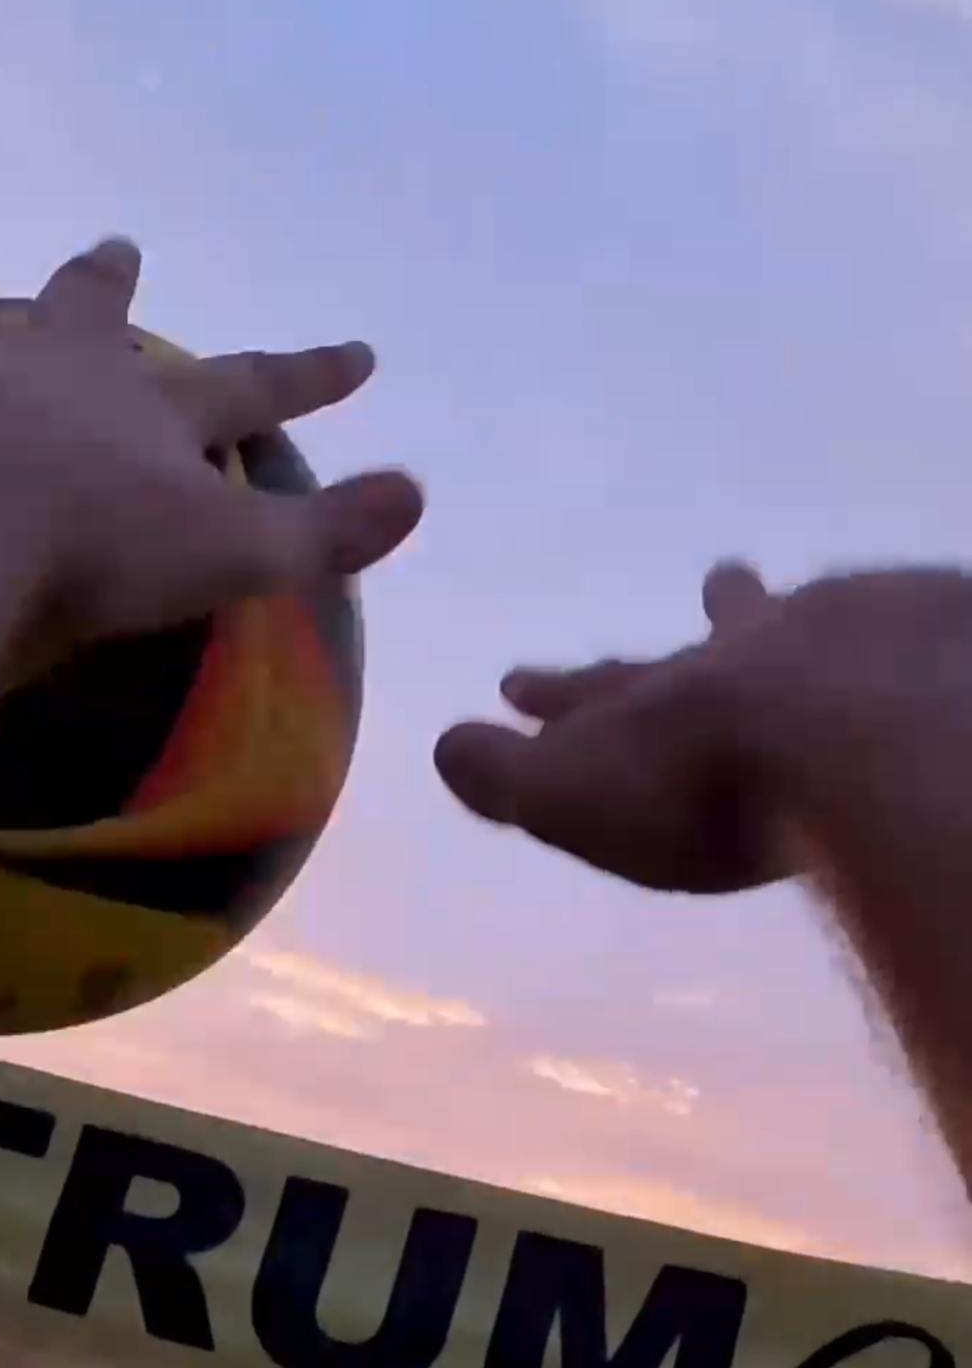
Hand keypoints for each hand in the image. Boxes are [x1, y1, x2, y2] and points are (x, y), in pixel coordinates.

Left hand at [0, 206, 421, 667]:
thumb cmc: (86, 553)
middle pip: (88, 303)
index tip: (360, 353)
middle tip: (119, 244)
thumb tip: (420, 494)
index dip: (309, 374)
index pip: (251, 384)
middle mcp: (49, 357)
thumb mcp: (228, 560)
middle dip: (109, 279)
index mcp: (143, 407)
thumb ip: (323, 535)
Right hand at [434, 562, 971, 891]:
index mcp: (655, 702)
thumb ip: (504, 773)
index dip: (556, 694)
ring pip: (808, 615)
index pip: (594, 694)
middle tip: (716, 572)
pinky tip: (903, 624)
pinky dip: (890, 622)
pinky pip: (901, 618)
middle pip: (721, 630)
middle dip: (708, 616)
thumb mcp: (570, 795)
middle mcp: (745, 656)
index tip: (514, 678)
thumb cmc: (698, 784)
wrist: (849, 734)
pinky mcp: (923, 636)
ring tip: (780, 586)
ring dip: (787, 610)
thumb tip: (443, 744)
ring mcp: (839, 639)